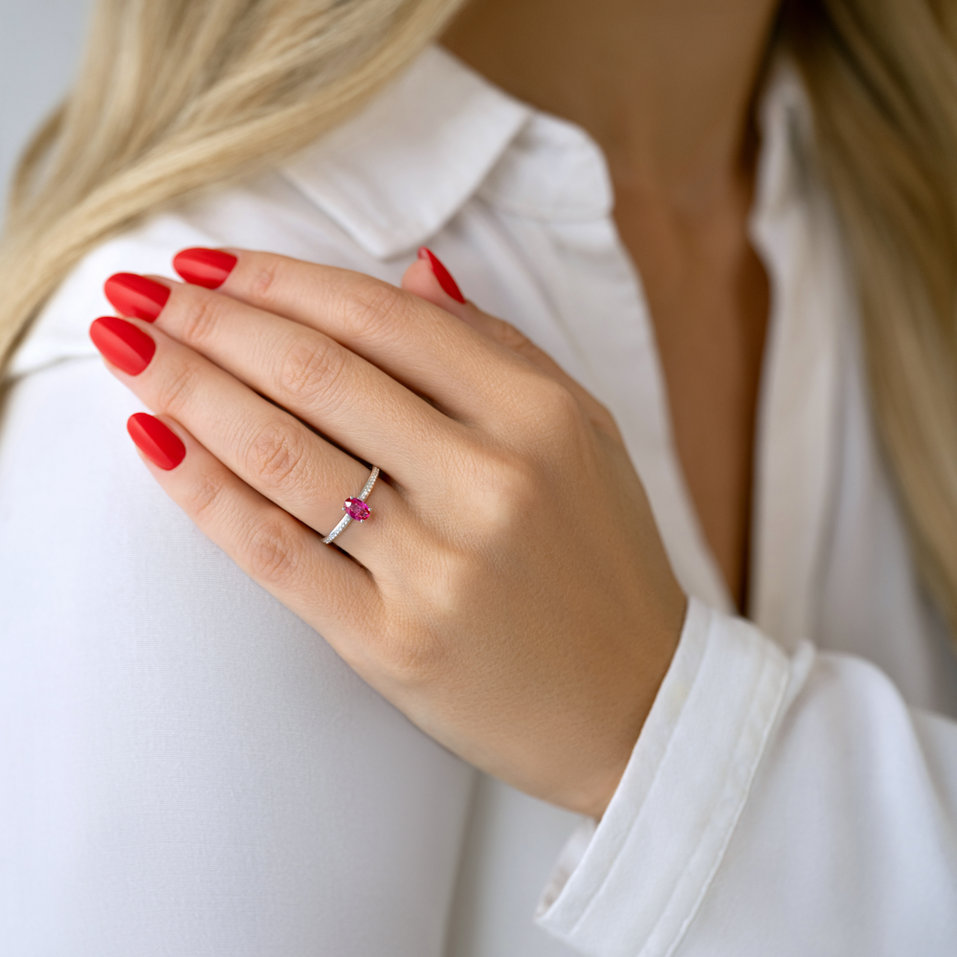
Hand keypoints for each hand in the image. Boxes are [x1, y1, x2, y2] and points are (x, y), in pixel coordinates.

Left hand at [92, 246, 687, 820]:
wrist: (633, 701)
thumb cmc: (603, 560)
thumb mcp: (581, 434)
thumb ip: (497, 349)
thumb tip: (411, 272)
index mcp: (537, 416)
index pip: (381, 320)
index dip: (279, 282)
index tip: (207, 265)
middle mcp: (490, 481)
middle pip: (318, 376)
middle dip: (210, 323)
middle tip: (135, 293)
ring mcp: (438, 566)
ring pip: (284, 456)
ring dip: (187, 391)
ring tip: (126, 350)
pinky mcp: (392, 640)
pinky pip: (276, 552)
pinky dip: (206, 493)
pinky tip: (155, 443)